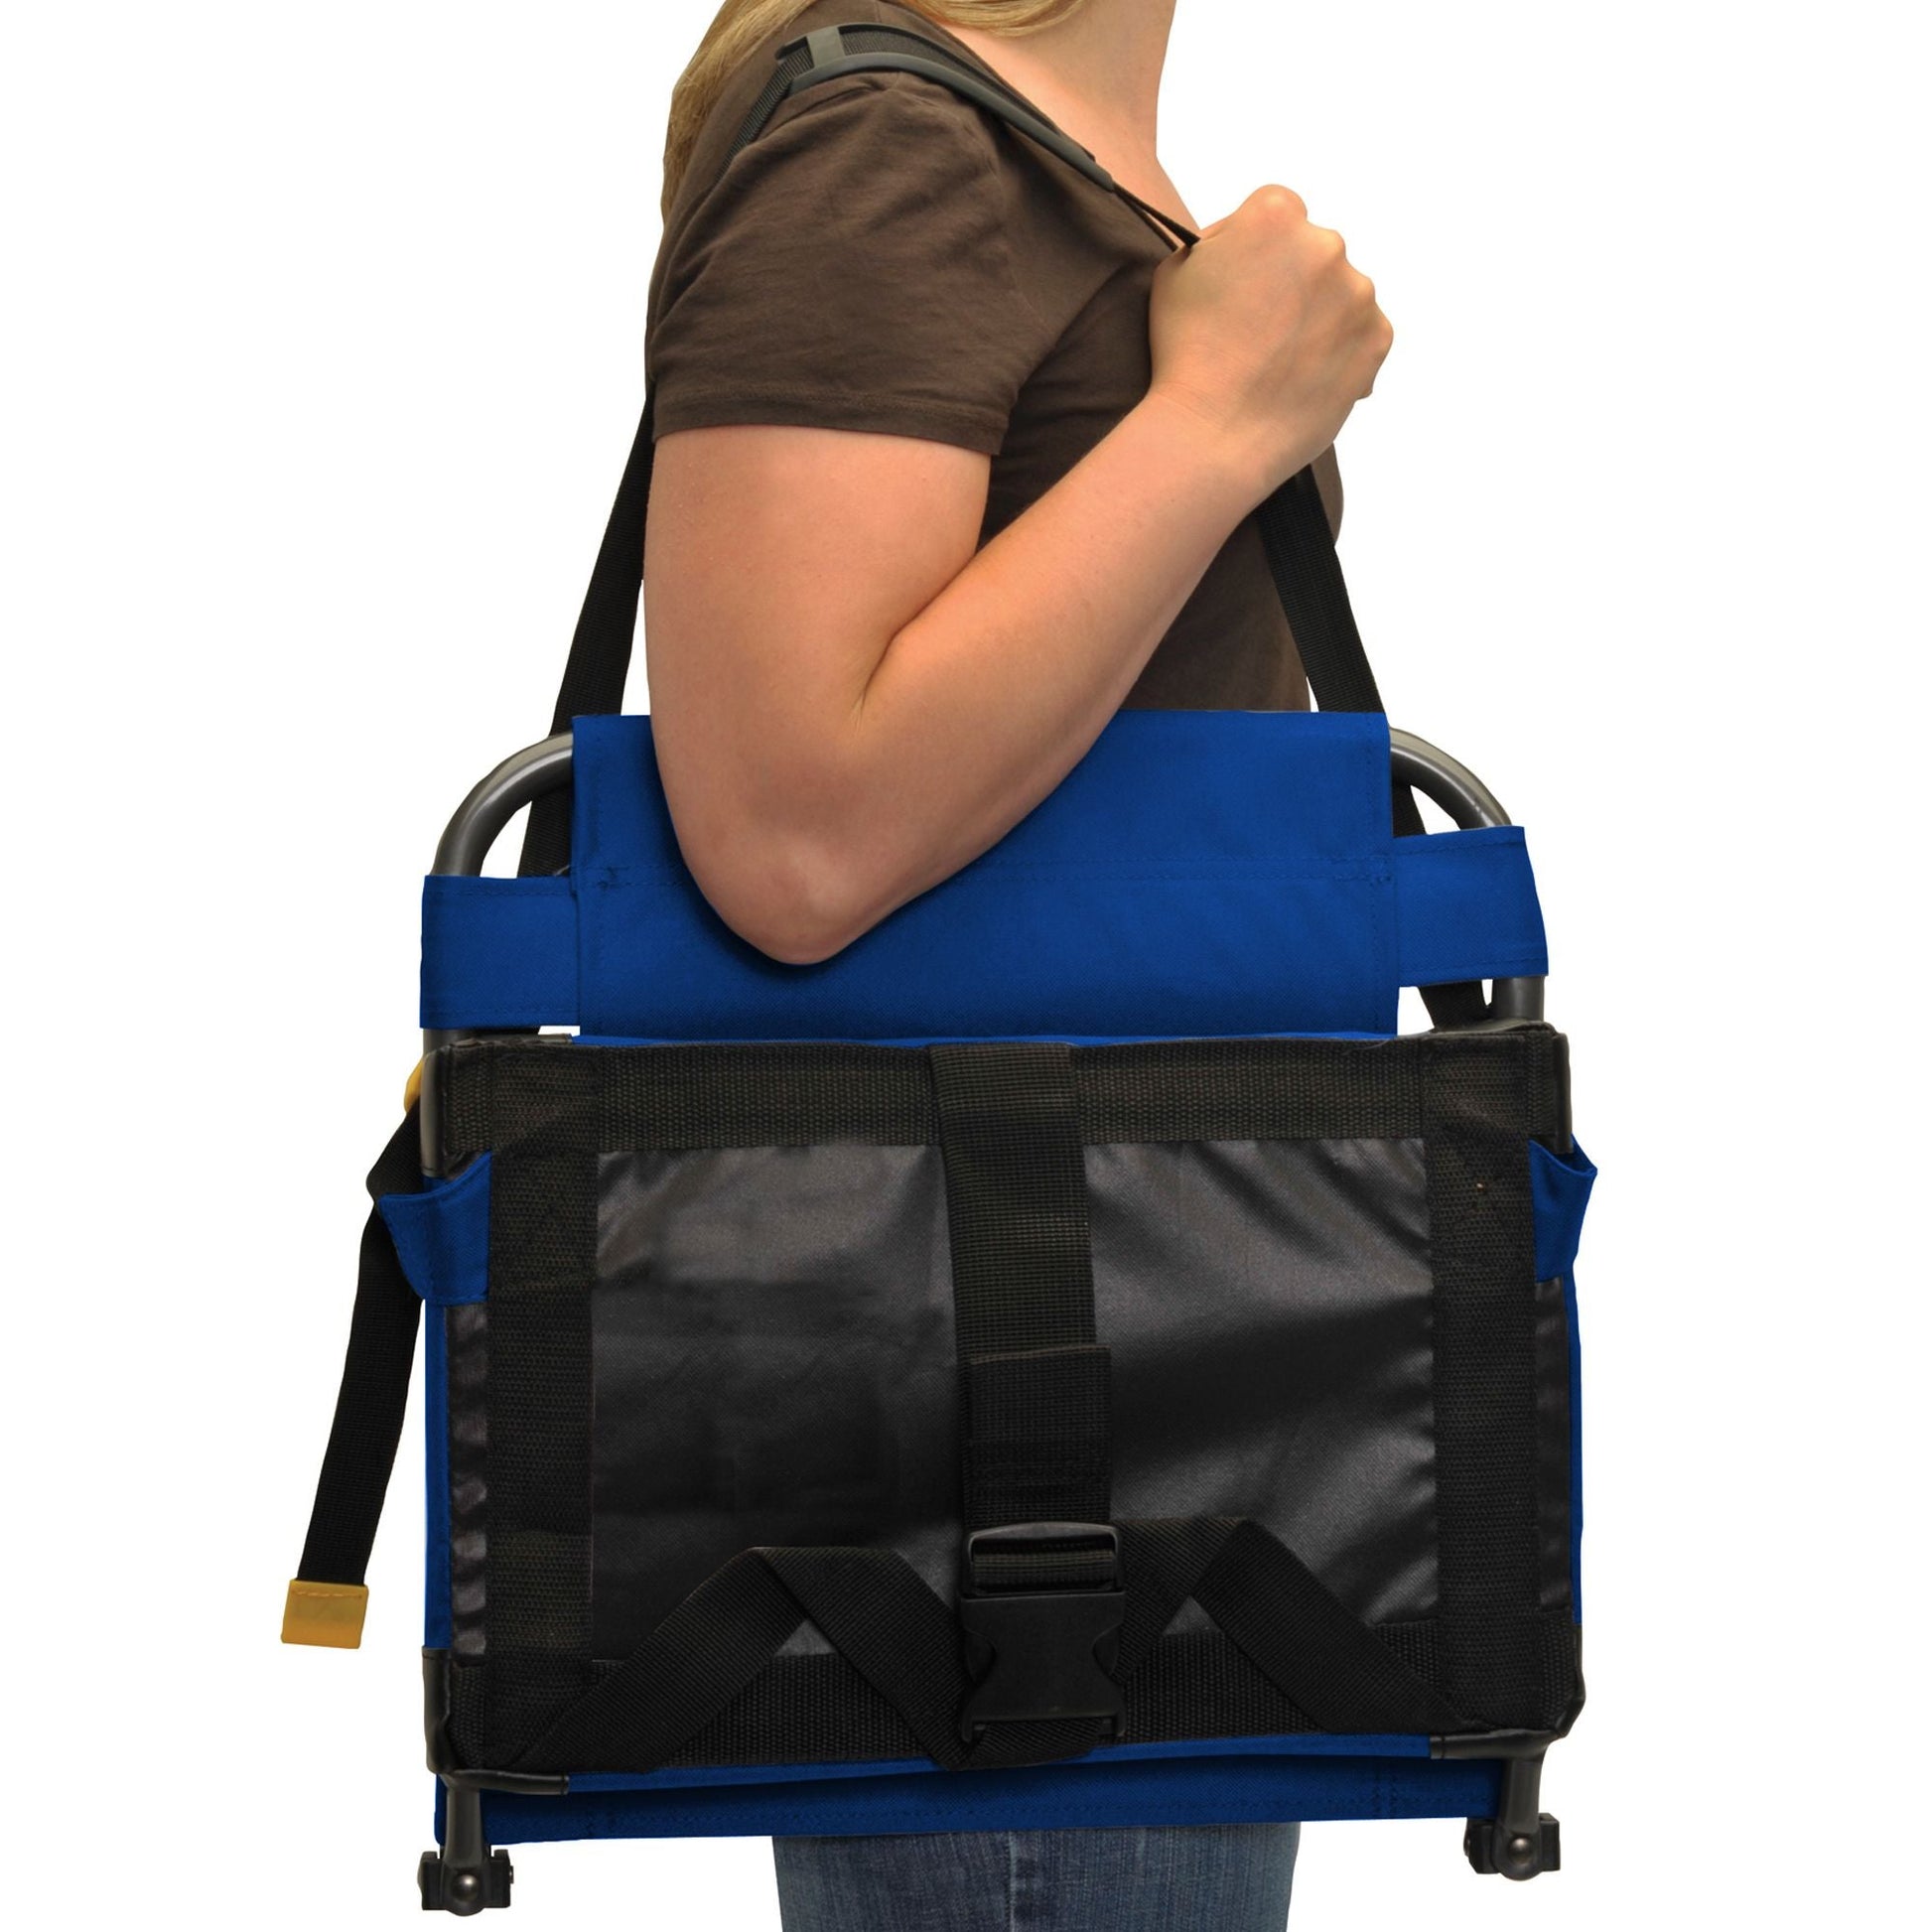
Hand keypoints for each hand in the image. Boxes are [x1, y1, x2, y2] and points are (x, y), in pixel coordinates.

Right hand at [1147, 185, 1392, 495]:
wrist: (1212, 435)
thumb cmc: (1185, 355)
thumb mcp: (1178, 269)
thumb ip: (1221, 239)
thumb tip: (1249, 242)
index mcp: (1274, 215)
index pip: (1276, 212)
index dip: (1256, 250)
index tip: (1244, 286)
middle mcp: (1325, 244)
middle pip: (1314, 251)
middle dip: (1293, 282)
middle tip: (1259, 331)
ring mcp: (1358, 292)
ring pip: (1342, 293)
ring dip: (1319, 317)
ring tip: (1280, 361)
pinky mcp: (1377, 338)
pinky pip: (1364, 333)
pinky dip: (1342, 350)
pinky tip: (1304, 376)